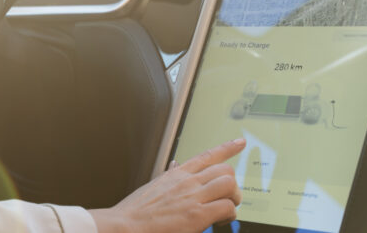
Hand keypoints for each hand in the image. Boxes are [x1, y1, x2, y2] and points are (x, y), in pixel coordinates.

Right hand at [88, 138, 245, 232]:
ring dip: (233, 199)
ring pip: (229, 185)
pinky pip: (227, 208)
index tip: (240, 142)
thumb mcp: (154, 186)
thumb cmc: (137, 211)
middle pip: (225, 170)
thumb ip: (170, 176)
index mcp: (177, 174)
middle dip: (232, 185)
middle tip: (228, 198)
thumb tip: (175, 165)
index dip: (227, 147)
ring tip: (225, 210)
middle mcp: (187, 182)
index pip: (207, 155)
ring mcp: (193, 197)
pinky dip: (229, 215)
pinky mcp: (198, 215)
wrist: (126, 226)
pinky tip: (220, 221)